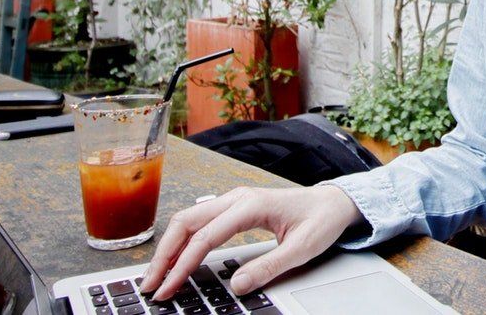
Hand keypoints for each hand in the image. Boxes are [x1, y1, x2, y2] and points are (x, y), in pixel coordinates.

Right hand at [140, 184, 363, 299]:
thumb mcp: (303, 248)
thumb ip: (270, 267)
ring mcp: (234, 201)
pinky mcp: (234, 208)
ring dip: (169, 247)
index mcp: (251, 205)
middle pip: (186, 223)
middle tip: (151, 285)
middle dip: (164, 255)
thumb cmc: (321, 220)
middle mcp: (237, 198)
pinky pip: (200, 222)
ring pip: (189, 220)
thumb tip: (237, 285)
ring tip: (157, 276)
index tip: (169, 288)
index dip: (183, 264)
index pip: (205, 236)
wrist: (334, 202)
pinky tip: (176, 260)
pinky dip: (182, 241)